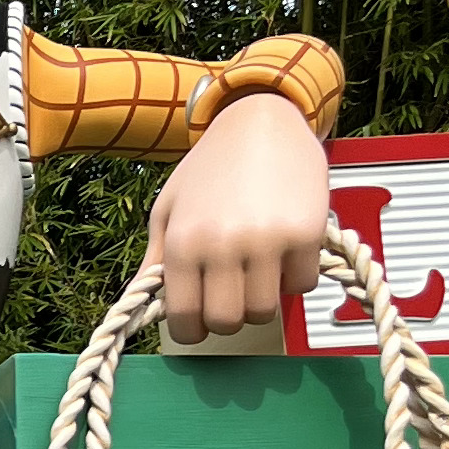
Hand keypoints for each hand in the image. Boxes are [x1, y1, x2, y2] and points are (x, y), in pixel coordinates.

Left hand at [141, 93, 328, 344]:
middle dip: (228, 317)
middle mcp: (223, 246)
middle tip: (232, 295)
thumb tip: (142, 304)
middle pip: (227, 322)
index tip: (199, 323)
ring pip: (265, 311)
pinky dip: (294, 277)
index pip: (185, 319)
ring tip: (257, 272)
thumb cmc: (209, 167)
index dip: (192, 329)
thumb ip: (155, 260)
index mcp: (183, 243)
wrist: (261, 119)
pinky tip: (285, 253)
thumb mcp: (169, 209)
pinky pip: (301, 285)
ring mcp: (267, 241)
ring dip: (262, 300)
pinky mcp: (306, 233)